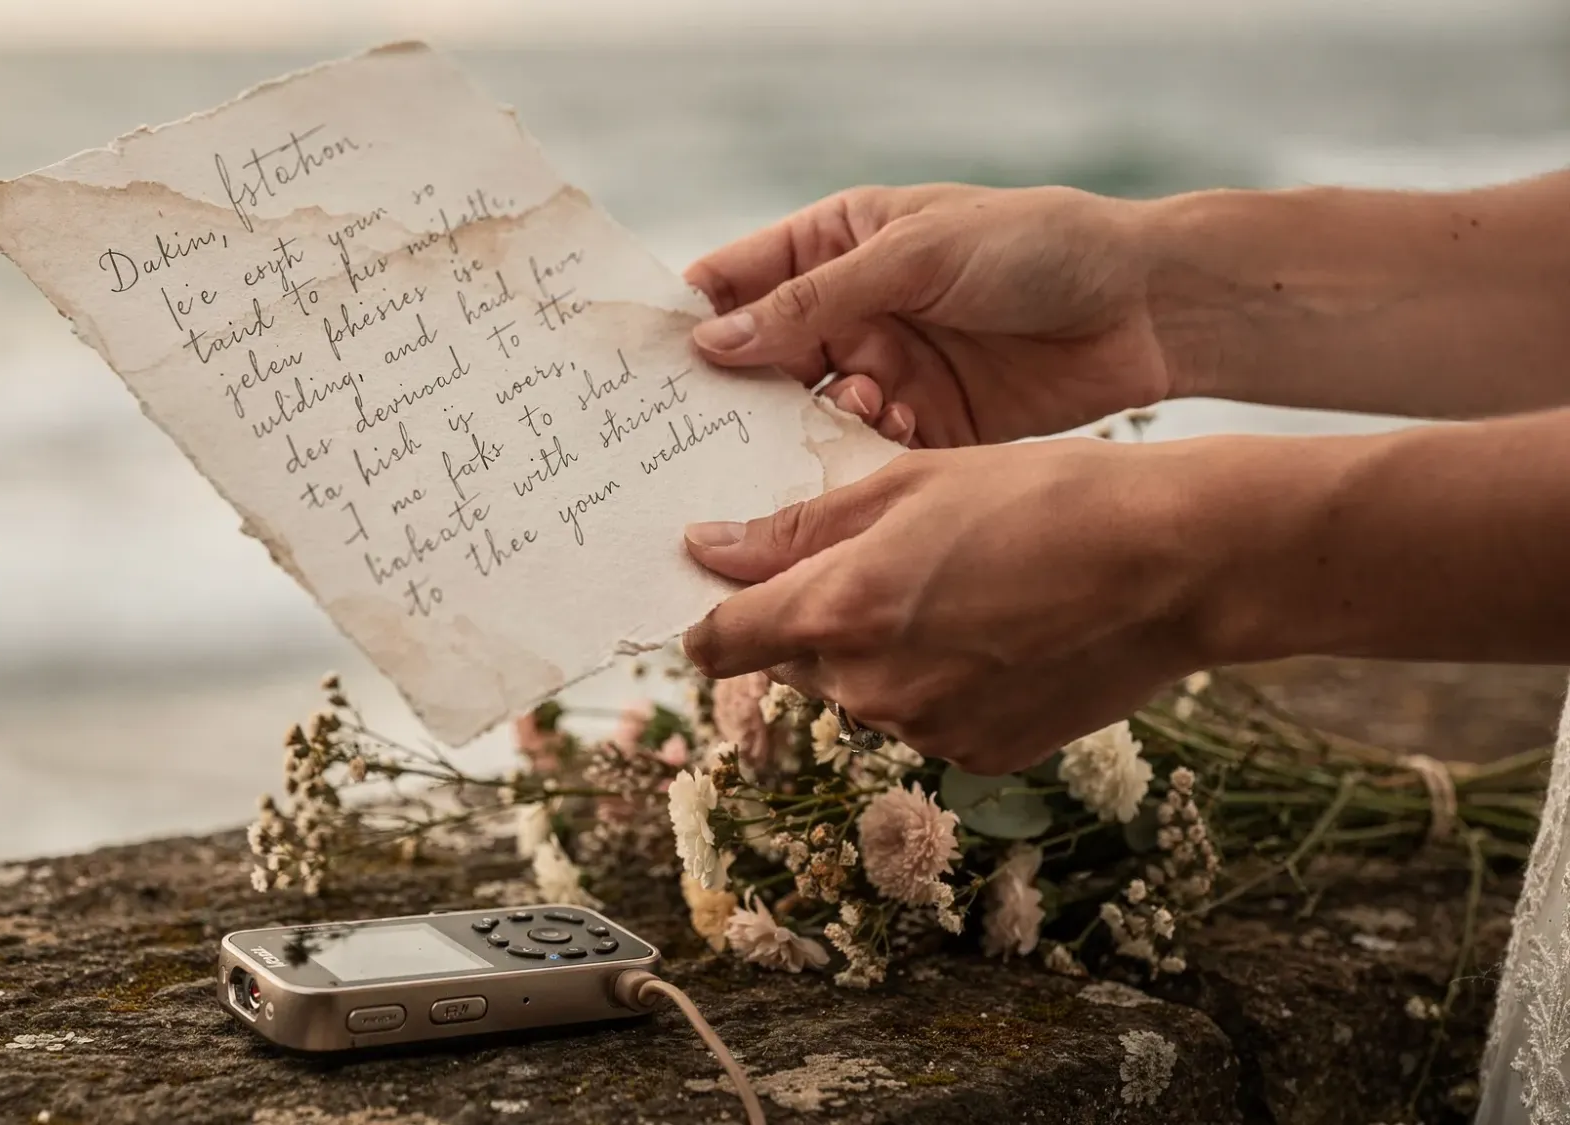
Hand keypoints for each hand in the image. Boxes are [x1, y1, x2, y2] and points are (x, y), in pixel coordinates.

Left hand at [679, 438, 1234, 773]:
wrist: (1174, 564)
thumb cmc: (1045, 497)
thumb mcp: (910, 482)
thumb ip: (798, 527)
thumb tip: (706, 548)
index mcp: (841, 611)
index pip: (719, 645)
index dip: (711, 618)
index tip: (722, 594)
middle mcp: (871, 688)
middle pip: (792, 663)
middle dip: (812, 619)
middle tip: (881, 559)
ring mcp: (926, 730)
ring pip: (859, 691)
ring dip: (878, 648)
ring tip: (959, 585)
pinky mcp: (978, 754)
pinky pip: (922, 716)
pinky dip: (937, 679)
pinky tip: (997, 629)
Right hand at [683, 184, 1174, 447]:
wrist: (1149, 304)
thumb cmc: (1035, 245)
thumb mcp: (916, 255)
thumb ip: (815, 300)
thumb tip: (714, 343)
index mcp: (834, 246)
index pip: (737, 284)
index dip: (688, 321)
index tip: (643, 369)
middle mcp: (848, 313)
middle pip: (760, 365)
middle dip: (734, 398)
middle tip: (701, 436)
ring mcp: (885, 372)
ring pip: (809, 416)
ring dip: (810, 425)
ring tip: (850, 410)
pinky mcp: (925, 427)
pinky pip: (867, 451)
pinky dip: (864, 452)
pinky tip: (889, 433)